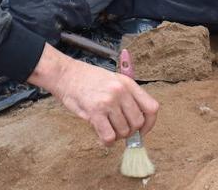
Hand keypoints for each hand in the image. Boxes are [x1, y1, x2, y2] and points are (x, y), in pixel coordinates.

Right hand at [27, 43, 158, 144]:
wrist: (66, 75)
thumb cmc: (88, 79)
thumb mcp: (113, 80)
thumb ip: (127, 97)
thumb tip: (137, 124)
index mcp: (128, 84)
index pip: (152, 108)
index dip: (150, 124)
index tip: (142, 130)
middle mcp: (121, 92)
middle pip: (138, 123)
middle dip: (130, 132)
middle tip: (119, 130)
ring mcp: (109, 102)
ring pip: (124, 131)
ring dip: (116, 136)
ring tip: (107, 128)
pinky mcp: (95, 112)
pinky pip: (109, 136)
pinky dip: (107, 141)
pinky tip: (101, 136)